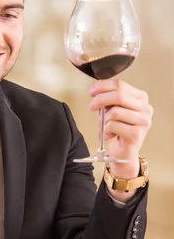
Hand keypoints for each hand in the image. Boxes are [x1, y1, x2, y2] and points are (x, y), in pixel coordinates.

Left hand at [89, 79, 152, 199]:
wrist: (122, 154)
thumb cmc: (117, 131)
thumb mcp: (111, 111)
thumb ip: (108, 100)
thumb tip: (97, 91)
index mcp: (141, 98)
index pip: (121, 85)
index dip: (103, 86)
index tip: (92, 91)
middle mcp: (146, 108)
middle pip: (119, 95)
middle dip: (100, 99)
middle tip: (91, 106)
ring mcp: (143, 121)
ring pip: (115, 111)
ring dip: (104, 118)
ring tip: (106, 125)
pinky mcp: (137, 133)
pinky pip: (113, 125)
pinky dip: (106, 129)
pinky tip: (110, 134)